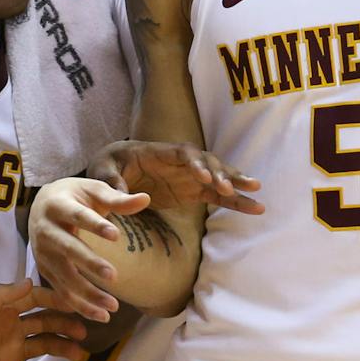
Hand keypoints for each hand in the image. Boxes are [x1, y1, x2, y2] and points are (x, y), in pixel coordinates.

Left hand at [0, 283, 87, 360]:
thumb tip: (30, 280)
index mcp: (2, 314)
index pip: (35, 301)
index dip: (56, 300)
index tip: (77, 301)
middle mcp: (10, 333)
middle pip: (45, 324)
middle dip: (66, 324)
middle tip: (85, 330)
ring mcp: (10, 358)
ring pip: (44, 349)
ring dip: (62, 348)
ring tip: (77, 353)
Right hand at [30, 178, 149, 319]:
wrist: (41, 205)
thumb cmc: (74, 196)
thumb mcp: (94, 191)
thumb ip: (118, 199)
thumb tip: (146, 199)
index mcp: (57, 205)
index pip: (78, 215)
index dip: (95, 226)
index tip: (116, 236)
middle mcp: (45, 230)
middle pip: (68, 249)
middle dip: (89, 263)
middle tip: (114, 276)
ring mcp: (42, 253)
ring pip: (64, 276)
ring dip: (87, 293)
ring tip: (113, 307)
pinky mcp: (44, 270)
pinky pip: (61, 291)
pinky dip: (79, 305)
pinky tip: (100, 315)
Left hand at [87, 140, 263, 213]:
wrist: (115, 169)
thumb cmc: (109, 165)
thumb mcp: (103, 170)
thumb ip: (111, 182)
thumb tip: (123, 195)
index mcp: (160, 152)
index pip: (183, 154)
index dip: (195, 163)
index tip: (203, 176)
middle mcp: (181, 162)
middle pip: (207, 162)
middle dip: (219, 173)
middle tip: (228, 188)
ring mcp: (190, 176)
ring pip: (219, 177)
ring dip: (236, 183)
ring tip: (256, 191)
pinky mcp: (194, 191)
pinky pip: (218, 196)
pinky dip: (235, 201)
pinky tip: (254, 208)